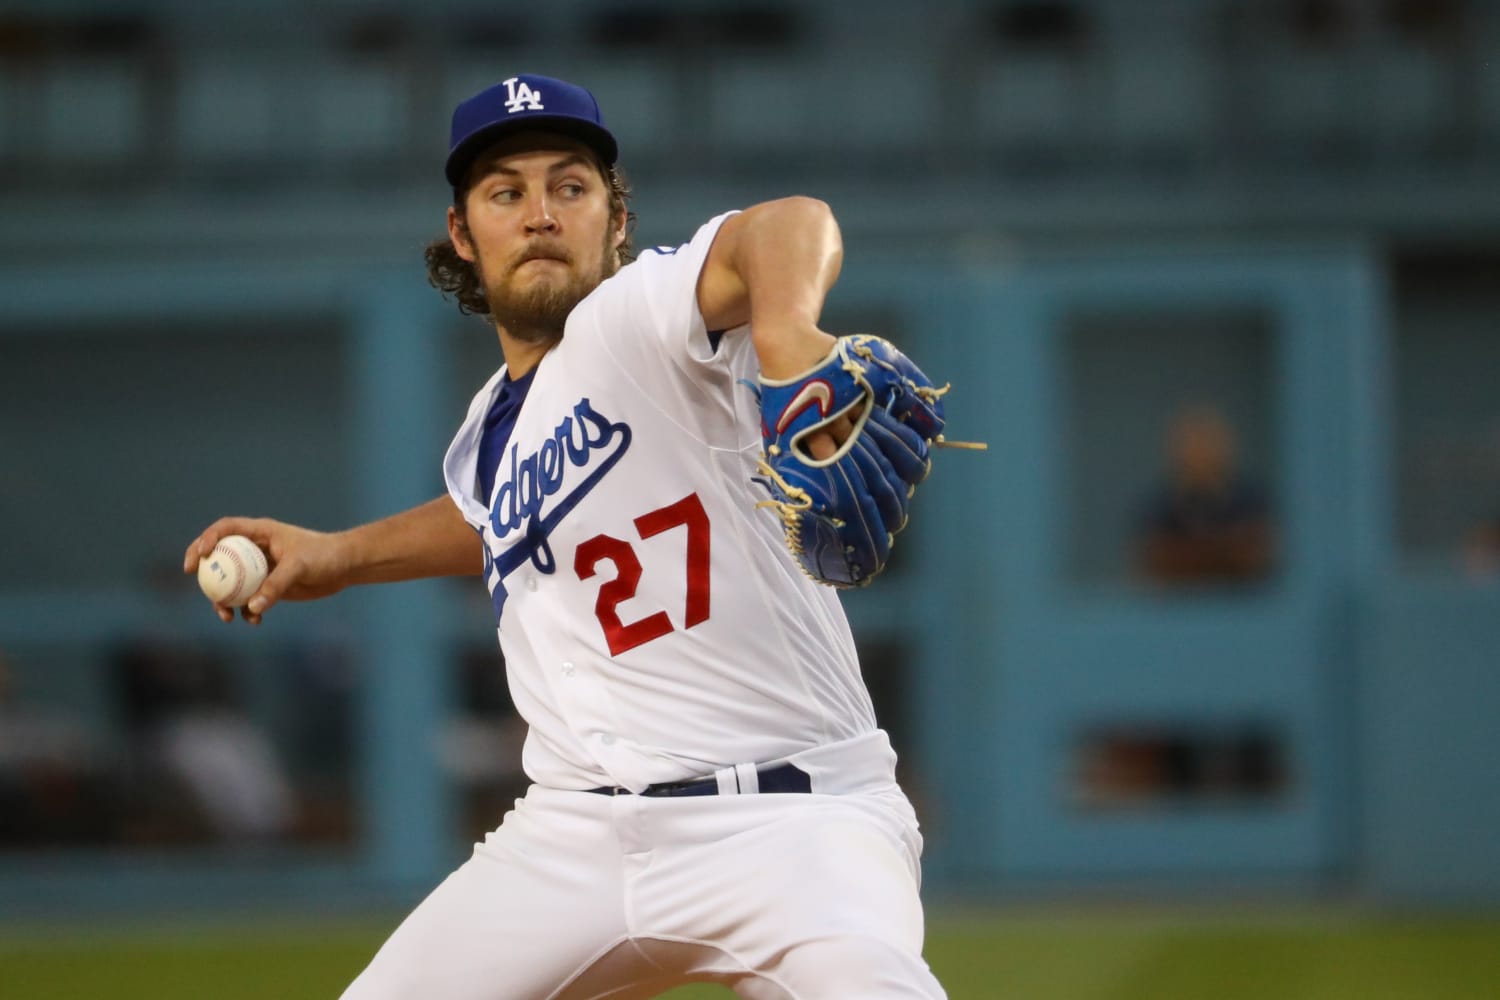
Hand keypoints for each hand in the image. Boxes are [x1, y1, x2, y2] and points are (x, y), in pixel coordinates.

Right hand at [183, 517, 350, 624]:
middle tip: (196, 582)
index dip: (207, 539)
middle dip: (205, 570)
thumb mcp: (300, 566)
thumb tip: (252, 607)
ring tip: (227, 616)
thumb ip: (276, 585)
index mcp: (260, 532)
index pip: (225, 529)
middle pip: (220, 556)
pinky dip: (247, 611)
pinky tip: (255, 621)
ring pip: (231, 582)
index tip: (200, 557)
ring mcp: (260, 568)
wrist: (344, 568)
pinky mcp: (268, 586)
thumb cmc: (324, 556)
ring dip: (224, 600)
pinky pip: (249, 600)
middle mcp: (255, 548)